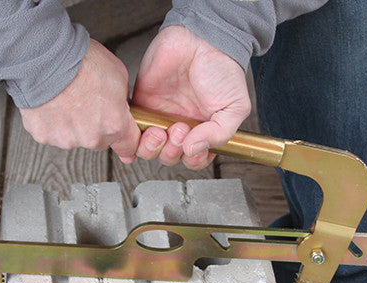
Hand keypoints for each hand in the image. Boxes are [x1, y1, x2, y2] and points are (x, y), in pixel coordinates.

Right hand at [20, 39, 140, 163]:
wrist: (47, 58)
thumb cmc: (81, 62)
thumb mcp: (119, 75)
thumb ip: (121, 101)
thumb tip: (118, 107)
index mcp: (114, 125)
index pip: (129, 146)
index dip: (127, 138)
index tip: (124, 136)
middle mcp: (91, 137)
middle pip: (100, 141)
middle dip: (97, 126)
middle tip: (88, 102)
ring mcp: (66, 139)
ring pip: (75, 138)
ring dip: (73, 124)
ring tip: (67, 99)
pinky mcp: (44, 136)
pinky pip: (52, 133)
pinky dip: (53, 122)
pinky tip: (53, 103)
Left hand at [133, 26, 250, 169]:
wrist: (201, 39)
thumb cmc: (222, 69)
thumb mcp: (235, 107)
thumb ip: (220, 134)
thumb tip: (194, 151)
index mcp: (203, 130)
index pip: (194, 159)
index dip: (192, 159)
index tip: (194, 147)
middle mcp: (181, 127)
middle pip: (169, 157)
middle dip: (173, 152)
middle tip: (180, 131)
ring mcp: (161, 117)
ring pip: (149, 149)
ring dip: (154, 147)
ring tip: (163, 130)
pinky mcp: (143, 104)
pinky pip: (132, 129)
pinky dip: (133, 137)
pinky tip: (147, 129)